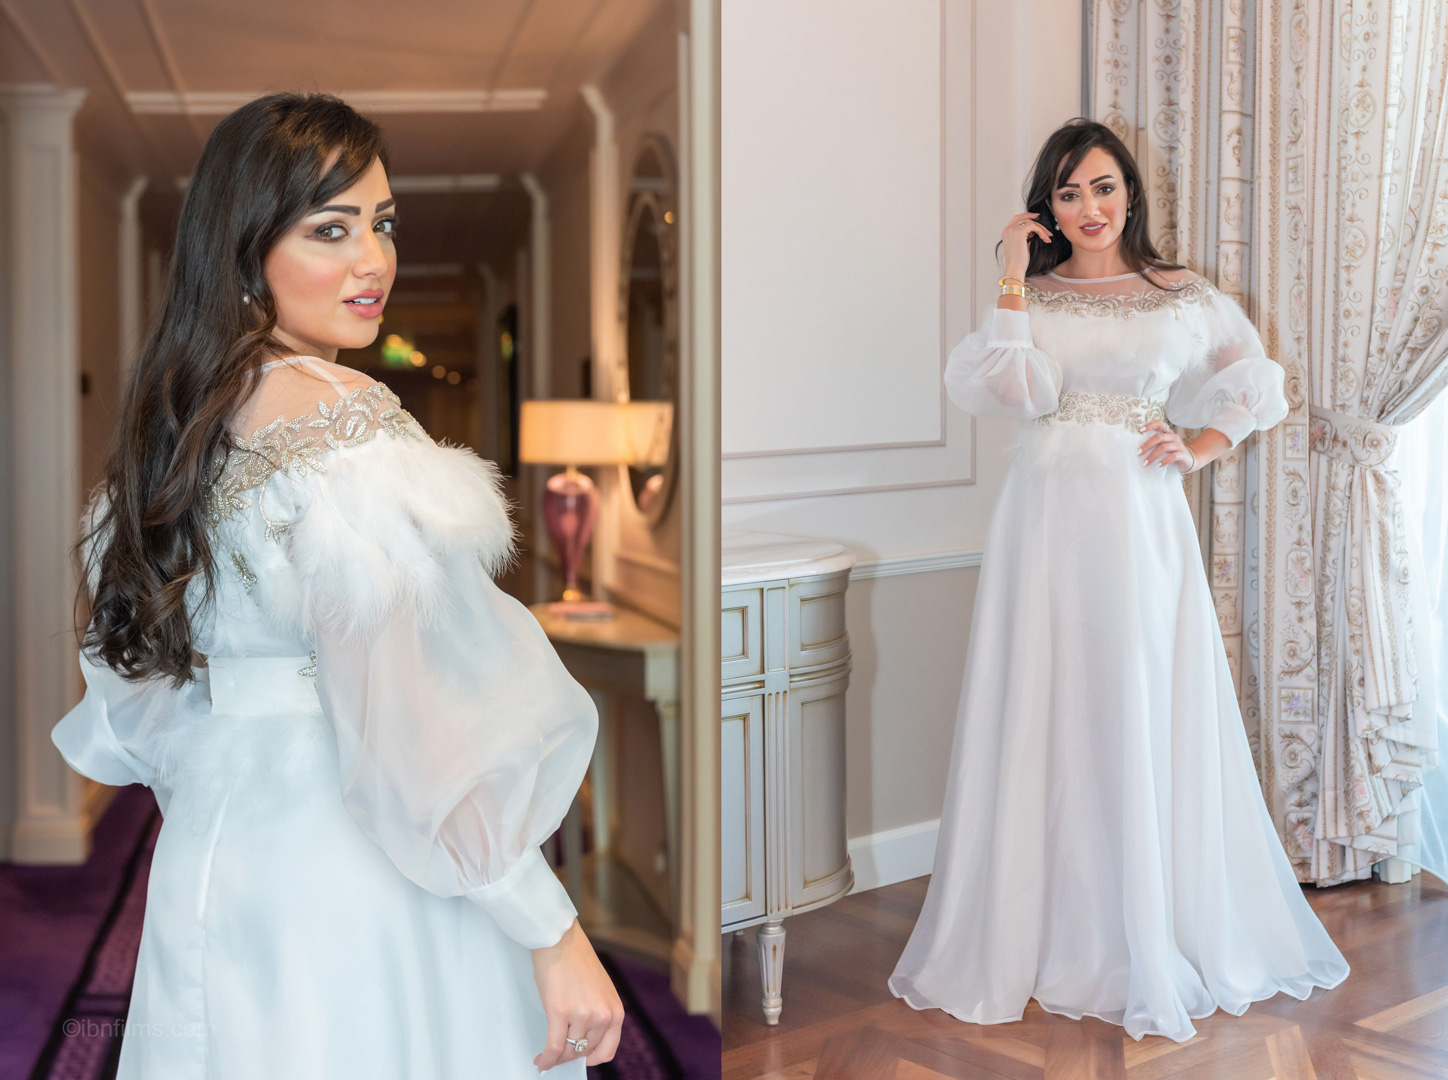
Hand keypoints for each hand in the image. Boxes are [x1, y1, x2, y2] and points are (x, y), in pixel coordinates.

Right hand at [531, 919, 623, 1071]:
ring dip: (556, 1056)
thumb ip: (598, 1015)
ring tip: (546, 1054)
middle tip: (558, 1053)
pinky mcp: (560, 1012)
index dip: (591, 1059)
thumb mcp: (600, 991)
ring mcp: (582, 1015)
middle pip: (584, 1052)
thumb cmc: (577, 961)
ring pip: (567, 1050)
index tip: (580, 1059)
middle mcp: (602, 1015)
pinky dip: (546, 1058)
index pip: (607, 1051)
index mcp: (615, 1011)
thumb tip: (584, 1040)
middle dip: (569, 1055)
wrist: (560, 940)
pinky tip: (541, 1061)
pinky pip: (553, 1047)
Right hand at [1001, 211, 1051, 276]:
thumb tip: (1033, 232)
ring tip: (1047, 238)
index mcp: (1006, 232)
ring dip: (1041, 229)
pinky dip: (1041, 231)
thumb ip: (1025, 236)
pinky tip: (1044, 238)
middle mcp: (1008, 229)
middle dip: (1037, 223)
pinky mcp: (1019, 232)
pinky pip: (1034, 226)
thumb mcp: (1021, 245)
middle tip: (1046, 230)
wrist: (1015, 268)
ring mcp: (1013, 230)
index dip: (1027, 215)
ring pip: (1031, 222)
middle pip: (1025, 219)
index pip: (1017, 218)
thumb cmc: (1018, 261)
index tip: (1036, 216)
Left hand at [1139, 420, 1192, 471]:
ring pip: (1164, 447)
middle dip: (1147, 445)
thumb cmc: (1171, 452)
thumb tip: (1137, 447)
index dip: (1150, 425)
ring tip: (1145, 463)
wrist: (1188, 460)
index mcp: (1167, 432)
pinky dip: (1164, 461)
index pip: (1159, 424)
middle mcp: (1173, 437)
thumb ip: (1154, 443)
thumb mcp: (1163, 445)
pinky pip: (1173, 456)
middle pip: (1159, 437)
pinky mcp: (1182, 454)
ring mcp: (1178, 445)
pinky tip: (1158, 465)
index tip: (1140, 430)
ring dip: (1153, 456)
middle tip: (1138, 452)